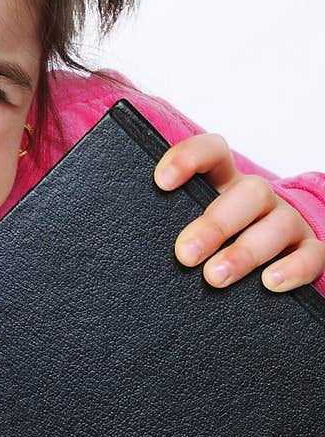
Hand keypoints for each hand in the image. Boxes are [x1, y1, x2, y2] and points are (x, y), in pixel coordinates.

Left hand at [153, 134, 324, 290]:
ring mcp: (286, 222)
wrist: (258, 267)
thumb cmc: (209, 246)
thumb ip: (167, 226)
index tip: (161, 181)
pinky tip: (269, 283)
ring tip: (214, 277)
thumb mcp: (186, 228)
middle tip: (185, 254)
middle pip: (248, 193)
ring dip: (244, 252)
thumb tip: (131, 251)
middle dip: (215, 224)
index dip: (189, 158)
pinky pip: (311, 255)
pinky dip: (293, 269)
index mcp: (223, 183)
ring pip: (276, 226)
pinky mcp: (307, 250)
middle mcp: (257, 198)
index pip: (212, 153)